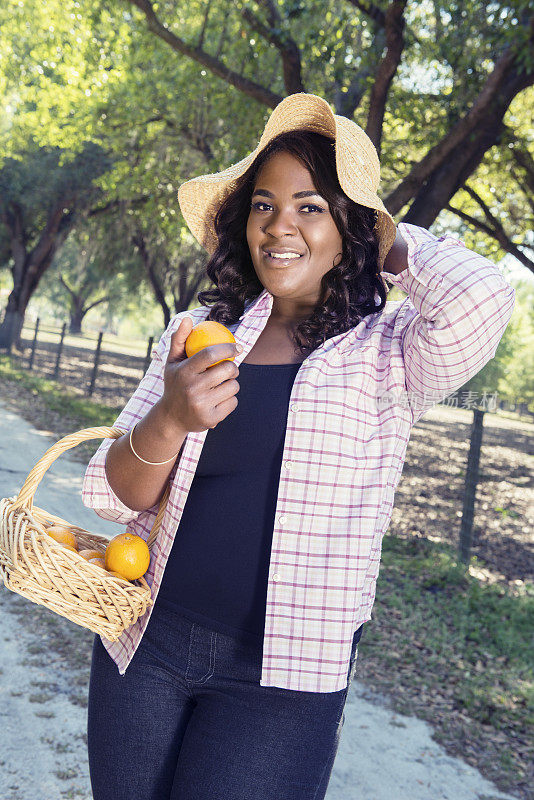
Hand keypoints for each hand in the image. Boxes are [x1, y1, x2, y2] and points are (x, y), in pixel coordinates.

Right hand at [160, 317, 240, 432]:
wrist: (171, 417)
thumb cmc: (175, 383)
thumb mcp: (172, 362)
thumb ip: (179, 339)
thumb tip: (187, 318)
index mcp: (183, 372)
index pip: (210, 354)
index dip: (228, 348)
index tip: (238, 347)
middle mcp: (192, 388)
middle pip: (227, 370)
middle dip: (233, 367)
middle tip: (229, 369)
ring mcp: (201, 405)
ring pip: (233, 387)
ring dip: (232, 384)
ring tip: (221, 386)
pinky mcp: (211, 419)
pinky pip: (233, 402)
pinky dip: (230, 399)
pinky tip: (219, 400)